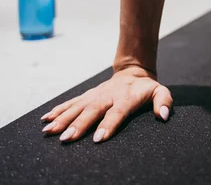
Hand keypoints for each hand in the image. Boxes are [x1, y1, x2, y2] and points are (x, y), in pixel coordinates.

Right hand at [41, 66, 172, 142]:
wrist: (133, 71)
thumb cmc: (146, 87)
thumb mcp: (160, 91)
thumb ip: (164, 101)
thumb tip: (164, 115)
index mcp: (126, 97)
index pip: (117, 112)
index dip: (109, 124)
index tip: (98, 138)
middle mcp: (108, 95)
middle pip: (93, 110)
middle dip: (79, 125)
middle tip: (67, 138)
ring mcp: (95, 94)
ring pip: (78, 106)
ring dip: (63, 119)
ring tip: (50, 131)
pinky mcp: (87, 95)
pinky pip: (71, 102)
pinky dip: (58, 110)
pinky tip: (45, 119)